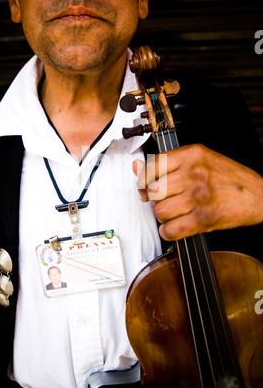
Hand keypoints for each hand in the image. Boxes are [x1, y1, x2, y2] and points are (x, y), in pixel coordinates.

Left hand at [133, 144, 262, 240]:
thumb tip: (137, 168)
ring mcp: (199, 196)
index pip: (152, 165)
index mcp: (193, 155)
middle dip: (156, 199)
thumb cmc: (231, 179)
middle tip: (166, 200)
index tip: (143, 186)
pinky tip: (176, 227)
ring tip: (175, 213)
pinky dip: (169, 232)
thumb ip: (170, 163)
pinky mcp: (204, 218)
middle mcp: (194, 173)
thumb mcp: (202, 160)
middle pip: (153, 190)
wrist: (260, 195)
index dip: (142, 179)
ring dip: (163, 217)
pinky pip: (171, 230)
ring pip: (159, 211)